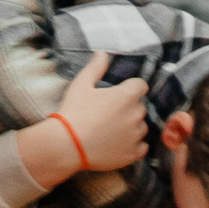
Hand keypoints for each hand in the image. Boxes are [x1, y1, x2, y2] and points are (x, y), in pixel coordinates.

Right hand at [48, 52, 150, 173]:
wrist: (66, 145)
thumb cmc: (73, 112)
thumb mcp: (81, 84)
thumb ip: (95, 67)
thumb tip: (103, 53)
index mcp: (127, 95)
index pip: (141, 86)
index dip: (130, 88)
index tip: (119, 94)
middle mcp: (136, 115)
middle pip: (140, 107)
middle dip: (129, 108)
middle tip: (109, 114)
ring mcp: (136, 136)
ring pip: (141, 127)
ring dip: (132, 127)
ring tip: (111, 130)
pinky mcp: (132, 154)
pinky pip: (142, 147)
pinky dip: (133, 145)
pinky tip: (118, 144)